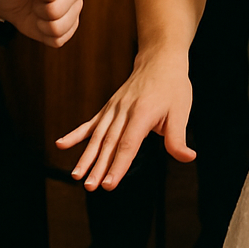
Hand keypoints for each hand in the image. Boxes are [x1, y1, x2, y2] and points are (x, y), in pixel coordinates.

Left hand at [0, 0, 82, 46]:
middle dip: (39, 9)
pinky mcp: (71, 26)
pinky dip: (45, 35)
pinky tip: (42, 22)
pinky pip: (59, 40)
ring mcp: (75, 8)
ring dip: (42, 24)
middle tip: (35, 0)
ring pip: (59, 28)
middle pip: (56, 11)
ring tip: (38, 10)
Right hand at [56, 50, 194, 190]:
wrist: (158, 60)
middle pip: (109, 142)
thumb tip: (188, 158)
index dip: (118, 165)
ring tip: (76, 176)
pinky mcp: (109, 108)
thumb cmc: (172, 86)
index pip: (128, 144)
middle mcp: (123, 110)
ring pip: (98, 136)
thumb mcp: (181, 110)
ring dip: (87, 156)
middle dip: (99, 167)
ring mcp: (114, 108)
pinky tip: (61, 144)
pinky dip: (76, 134)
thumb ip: (178, 137)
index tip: (109, 184)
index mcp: (142, 112)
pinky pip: (91, 123)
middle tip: (90, 187)